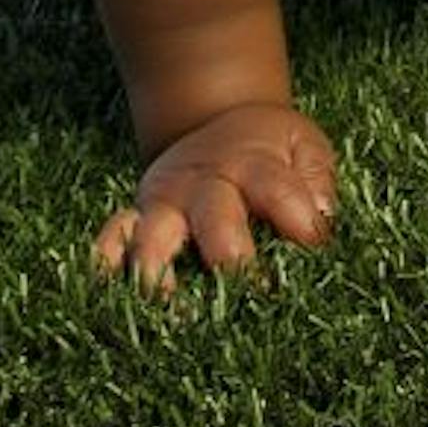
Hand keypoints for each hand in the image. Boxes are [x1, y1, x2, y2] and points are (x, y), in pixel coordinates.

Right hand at [93, 103, 338, 293]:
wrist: (217, 117)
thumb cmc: (270, 148)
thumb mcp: (303, 144)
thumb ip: (316, 178)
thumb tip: (321, 220)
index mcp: (253, 163)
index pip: (276, 187)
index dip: (296, 215)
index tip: (313, 244)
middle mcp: (205, 183)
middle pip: (213, 215)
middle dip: (227, 254)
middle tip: (246, 292)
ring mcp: (165, 201)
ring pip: (152, 235)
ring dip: (157, 273)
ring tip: (169, 310)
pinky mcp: (136, 216)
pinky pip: (111, 238)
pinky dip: (106, 264)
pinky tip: (109, 294)